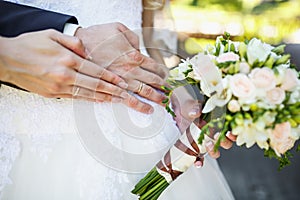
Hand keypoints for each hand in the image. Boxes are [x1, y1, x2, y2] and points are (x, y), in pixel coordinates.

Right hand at [0, 29, 127, 101]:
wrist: (7, 60)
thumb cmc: (30, 45)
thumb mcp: (52, 35)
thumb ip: (74, 43)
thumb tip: (88, 53)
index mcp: (67, 59)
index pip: (96, 70)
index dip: (111, 78)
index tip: (122, 82)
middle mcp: (65, 74)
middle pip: (95, 84)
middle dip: (112, 90)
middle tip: (125, 94)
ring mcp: (58, 86)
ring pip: (87, 94)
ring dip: (104, 97)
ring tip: (117, 100)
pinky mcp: (52, 94)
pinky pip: (75, 98)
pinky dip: (89, 99)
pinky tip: (98, 100)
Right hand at [74, 23, 167, 112]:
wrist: (77, 45)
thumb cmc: (97, 35)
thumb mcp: (118, 28)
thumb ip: (133, 39)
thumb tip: (139, 50)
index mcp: (134, 55)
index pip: (155, 67)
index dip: (162, 74)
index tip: (167, 79)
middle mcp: (131, 70)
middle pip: (152, 82)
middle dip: (161, 89)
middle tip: (168, 96)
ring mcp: (121, 80)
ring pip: (142, 92)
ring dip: (152, 99)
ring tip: (159, 105)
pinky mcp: (111, 87)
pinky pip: (126, 99)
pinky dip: (136, 105)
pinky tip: (143, 109)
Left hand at [171, 87, 235, 164]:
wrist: (176, 112)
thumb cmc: (187, 107)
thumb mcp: (191, 105)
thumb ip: (195, 107)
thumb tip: (196, 112)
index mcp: (218, 121)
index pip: (231, 129)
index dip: (233, 132)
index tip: (230, 132)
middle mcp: (214, 133)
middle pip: (226, 142)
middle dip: (224, 142)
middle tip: (216, 137)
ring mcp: (204, 142)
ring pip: (215, 151)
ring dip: (214, 152)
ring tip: (207, 146)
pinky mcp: (194, 148)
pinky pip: (200, 158)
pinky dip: (199, 162)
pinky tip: (197, 163)